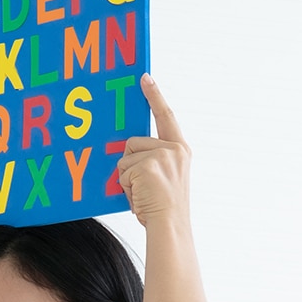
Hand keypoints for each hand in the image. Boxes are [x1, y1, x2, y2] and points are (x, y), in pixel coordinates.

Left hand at [117, 76, 191, 227]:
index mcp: (179, 148)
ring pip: (124, 158)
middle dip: (129, 165)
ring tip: (143, 193)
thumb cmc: (162, 206)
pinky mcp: (149, 164)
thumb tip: (124, 153)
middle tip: (144, 187)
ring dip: (126, 178)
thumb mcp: (162, 176)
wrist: (170, 224)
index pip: (165, 116)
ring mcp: (162, 155)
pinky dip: (125, 187)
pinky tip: (140, 196)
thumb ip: (151, 159)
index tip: (144, 77)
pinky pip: (122, 171)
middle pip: (132, 143)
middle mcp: (174, 148)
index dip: (154, 96)